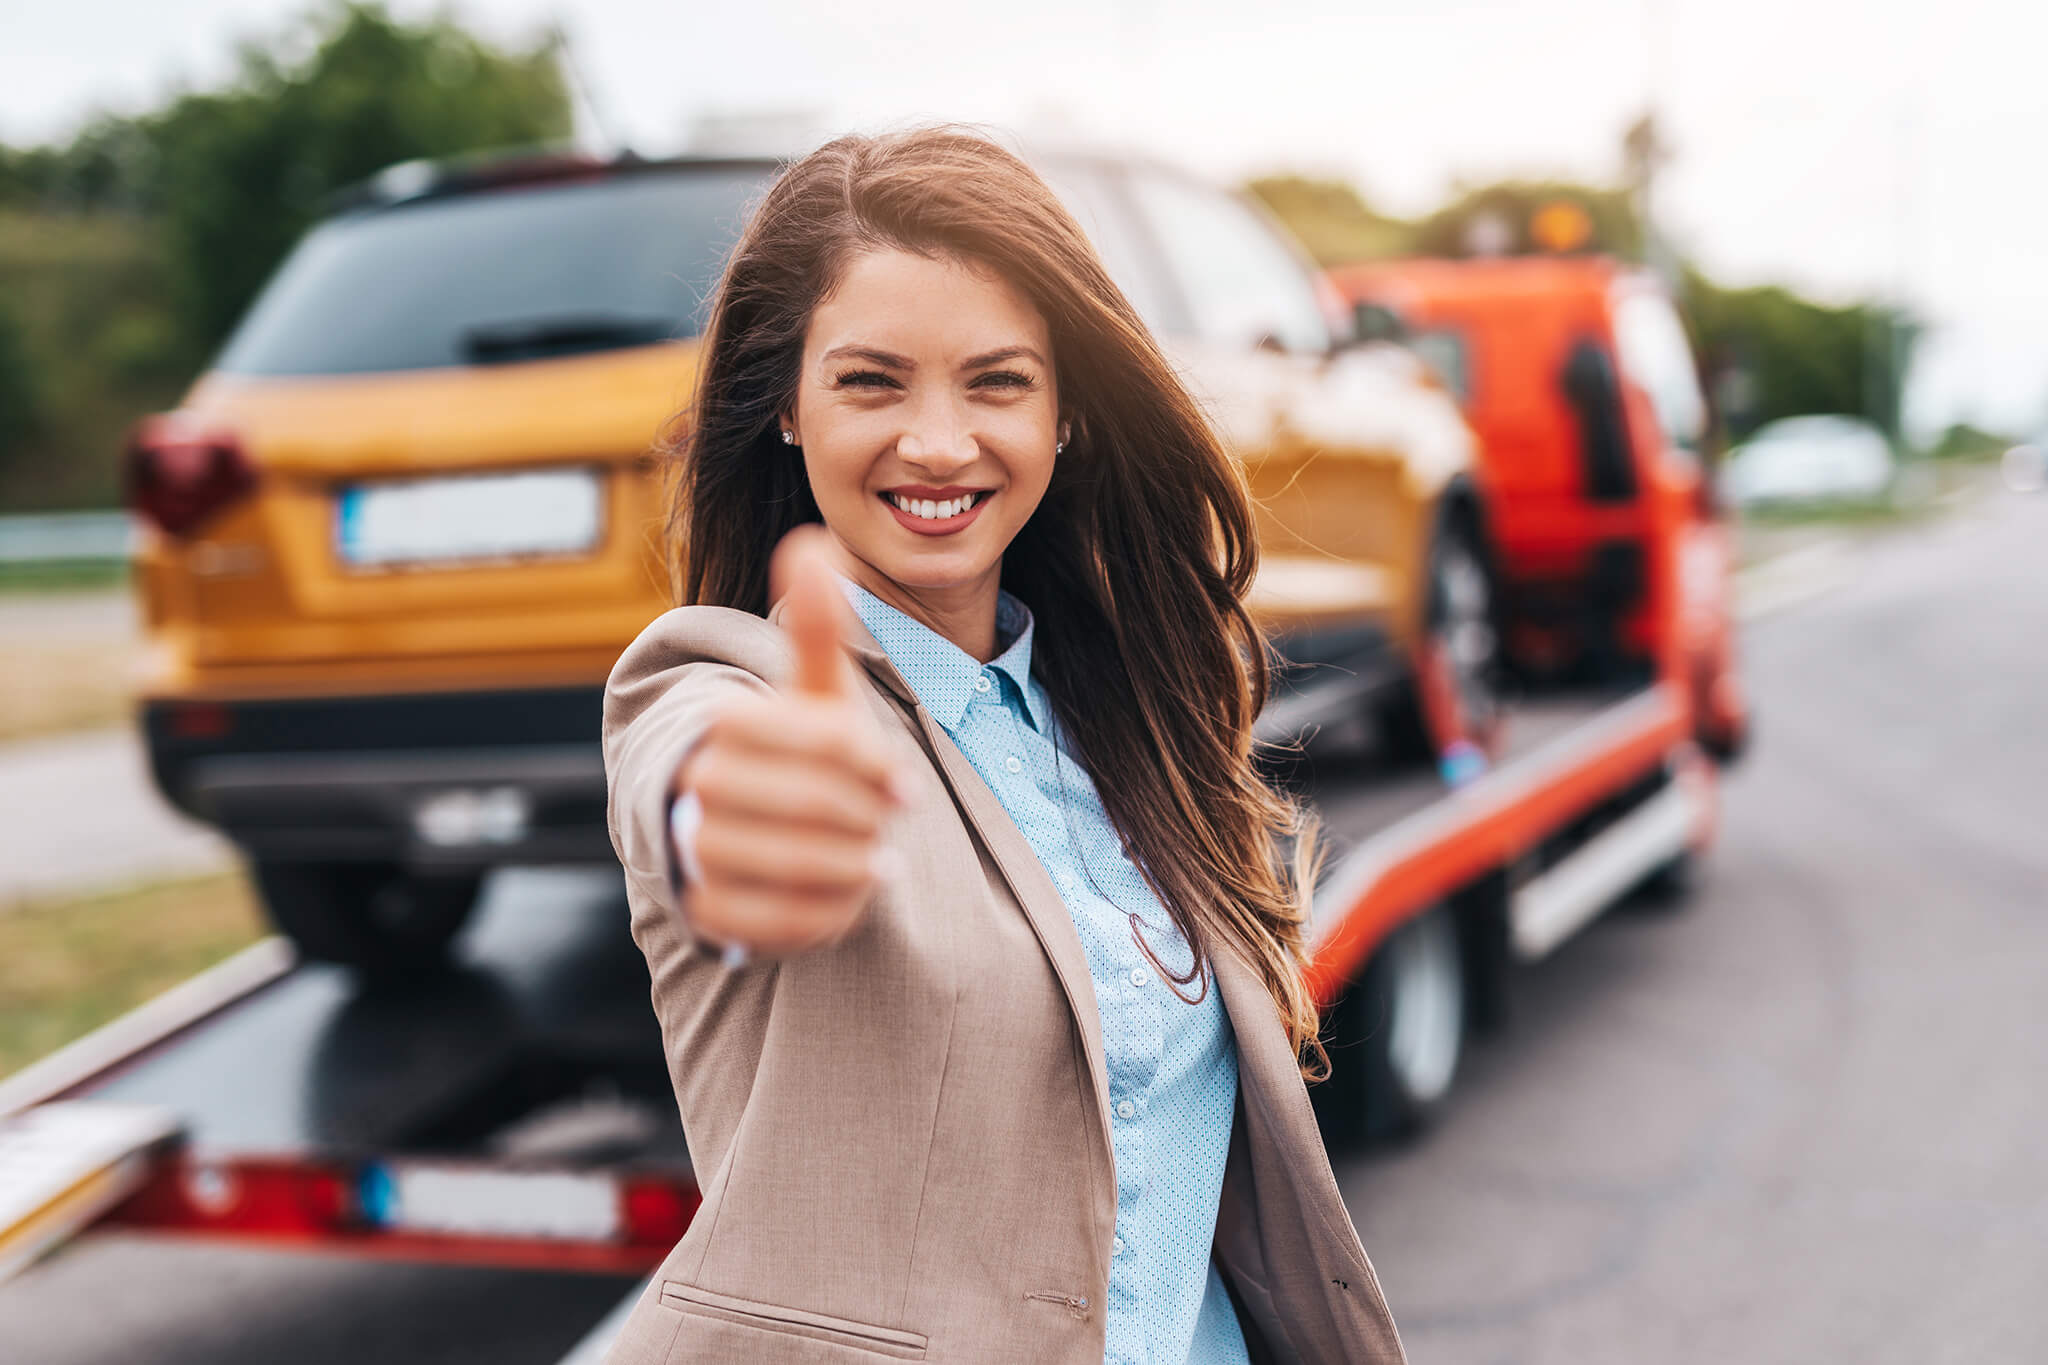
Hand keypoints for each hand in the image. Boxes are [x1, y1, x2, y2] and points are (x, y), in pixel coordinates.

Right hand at [670, 526, 905, 956]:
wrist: (765, 828)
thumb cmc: (805, 753)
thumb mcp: (819, 693)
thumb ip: (819, 629)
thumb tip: (811, 541)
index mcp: (726, 725)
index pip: (819, 738)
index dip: (873, 762)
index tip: (903, 783)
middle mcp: (698, 785)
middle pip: (811, 804)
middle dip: (865, 816)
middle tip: (886, 823)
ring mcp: (698, 851)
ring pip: (794, 865)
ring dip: (853, 865)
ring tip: (874, 858)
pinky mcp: (708, 912)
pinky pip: (778, 922)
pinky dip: (829, 911)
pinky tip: (849, 893)